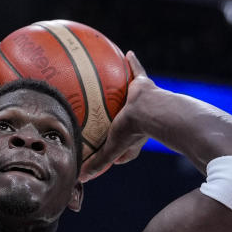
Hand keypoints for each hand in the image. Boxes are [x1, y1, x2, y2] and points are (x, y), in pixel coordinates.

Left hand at [80, 51, 155, 182]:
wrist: (151, 112)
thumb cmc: (132, 131)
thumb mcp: (112, 149)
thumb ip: (98, 162)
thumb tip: (80, 177)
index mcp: (134, 136)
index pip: (125, 147)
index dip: (117, 153)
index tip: (110, 155)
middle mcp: (139, 117)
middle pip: (126, 117)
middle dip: (120, 119)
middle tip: (114, 119)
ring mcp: (142, 100)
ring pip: (129, 95)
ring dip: (125, 91)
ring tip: (115, 84)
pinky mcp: (144, 84)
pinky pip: (137, 70)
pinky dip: (133, 62)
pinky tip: (127, 53)